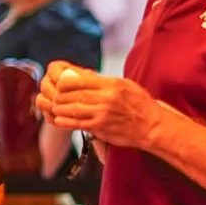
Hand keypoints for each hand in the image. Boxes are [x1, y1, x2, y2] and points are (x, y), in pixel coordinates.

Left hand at [36, 62, 162, 149]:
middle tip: (53, 95)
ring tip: (55, 107)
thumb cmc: (139, 104)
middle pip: (74, 94)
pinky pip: (78, 124)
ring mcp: (102, 114)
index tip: (59, 82)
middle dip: (60, 95)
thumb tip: (83, 76)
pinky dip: (65, 121)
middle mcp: (106, 98)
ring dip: (60, 108)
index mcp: (112, 85)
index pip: (81, 80)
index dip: (65, 82)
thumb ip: (105, 81)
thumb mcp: (125, 85)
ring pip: (73, 109)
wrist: (152, 126)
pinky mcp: (101, 128)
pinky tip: (59, 119)